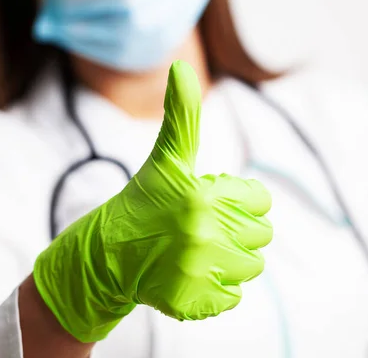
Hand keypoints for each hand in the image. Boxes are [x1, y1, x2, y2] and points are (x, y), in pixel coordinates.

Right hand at [33, 60, 272, 342]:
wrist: (106, 255)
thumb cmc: (142, 201)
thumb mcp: (165, 159)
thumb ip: (182, 116)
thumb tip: (180, 65)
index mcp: (203, 196)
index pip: (261, 202)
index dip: (240, 201)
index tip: (212, 202)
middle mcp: (203, 234)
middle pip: (261, 236)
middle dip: (238, 230)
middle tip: (203, 228)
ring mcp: (198, 272)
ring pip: (251, 267)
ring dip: (231, 260)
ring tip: (198, 251)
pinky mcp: (194, 303)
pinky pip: (233, 297)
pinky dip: (218, 289)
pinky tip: (192, 274)